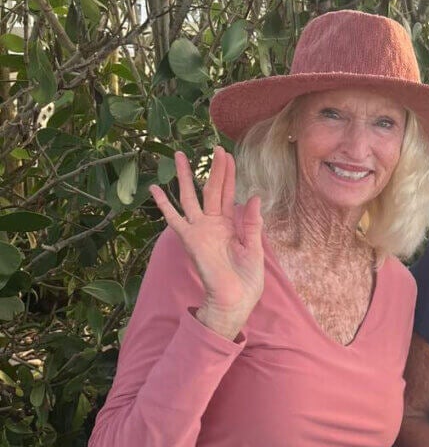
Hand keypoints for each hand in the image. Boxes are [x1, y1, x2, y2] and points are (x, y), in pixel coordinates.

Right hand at [149, 146, 263, 339]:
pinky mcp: (190, 239)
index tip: (227, 154)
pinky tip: (155, 188)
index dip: (229, 174)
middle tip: (215, 147)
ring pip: (190, 197)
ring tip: (180, 155)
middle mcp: (213, 223)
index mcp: (232, 224)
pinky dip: (164, 204)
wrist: (234, 299)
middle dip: (214, 169)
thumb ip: (253, 223)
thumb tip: (255, 196)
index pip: (229, 192)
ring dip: (185, 177)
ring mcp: (200, 229)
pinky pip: (174, 218)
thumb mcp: (255, 248)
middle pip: (212, 189)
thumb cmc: (247, 278)